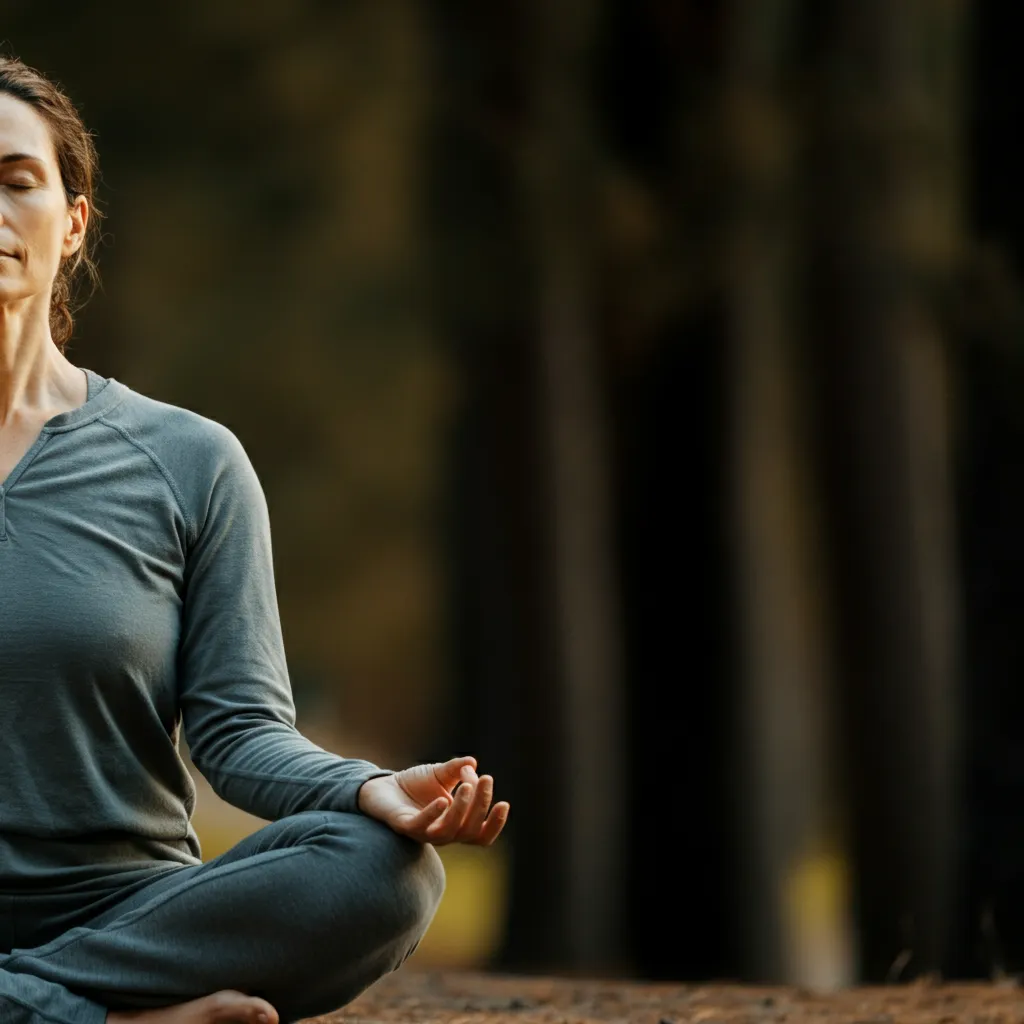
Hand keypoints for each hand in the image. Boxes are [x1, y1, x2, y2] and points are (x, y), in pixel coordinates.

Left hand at [357, 755, 509, 845]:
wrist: (382, 787)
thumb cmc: (415, 784)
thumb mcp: (440, 773)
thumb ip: (457, 769)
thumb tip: (472, 763)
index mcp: (456, 824)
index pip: (480, 835)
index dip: (494, 824)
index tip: (504, 803)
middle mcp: (442, 833)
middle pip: (469, 830)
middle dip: (480, 805)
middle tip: (484, 780)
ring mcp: (424, 832)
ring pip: (449, 831)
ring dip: (461, 809)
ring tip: (466, 785)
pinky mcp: (404, 827)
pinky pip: (421, 826)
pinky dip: (433, 814)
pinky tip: (442, 799)